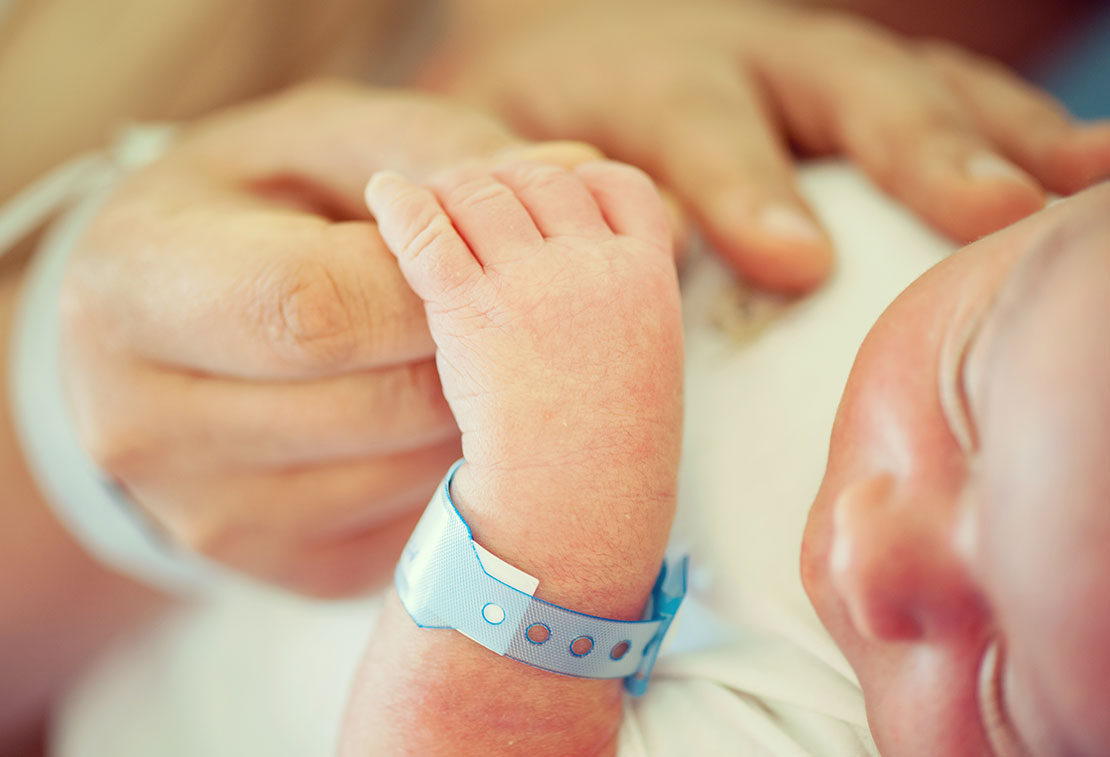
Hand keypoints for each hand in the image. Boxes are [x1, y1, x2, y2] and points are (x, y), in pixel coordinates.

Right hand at [60, 80, 599, 596]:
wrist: (168, 333)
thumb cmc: (254, 213)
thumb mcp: (320, 145)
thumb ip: (435, 150)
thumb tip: (573, 167)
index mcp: (136, 286)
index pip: (318, 310)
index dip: (433, 283)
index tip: (483, 255)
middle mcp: (146, 422)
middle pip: (378, 405)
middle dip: (474, 352)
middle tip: (505, 310)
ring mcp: (210, 515)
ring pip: (409, 477)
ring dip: (477, 415)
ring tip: (475, 358)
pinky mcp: (276, 568)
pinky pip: (413, 530)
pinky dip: (454, 472)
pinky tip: (445, 419)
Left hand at [365, 159, 682, 601]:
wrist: (576, 512)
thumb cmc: (608, 455)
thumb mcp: (642, 367)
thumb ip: (622, 303)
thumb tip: (585, 259)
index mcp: (649, 276)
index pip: (616, 185)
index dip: (572, 180)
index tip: (540, 197)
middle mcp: (597, 265)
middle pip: (540, 179)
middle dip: (502, 182)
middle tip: (468, 195)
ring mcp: (536, 284)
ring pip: (484, 194)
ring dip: (451, 192)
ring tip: (425, 202)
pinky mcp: (474, 311)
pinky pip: (430, 232)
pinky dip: (401, 205)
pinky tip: (383, 196)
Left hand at [434, 1, 1109, 291]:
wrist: (559, 41)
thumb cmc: (523, 119)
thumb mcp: (481, 141)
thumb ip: (504, 188)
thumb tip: (555, 259)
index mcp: (640, 78)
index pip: (695, 127)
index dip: (744, 188)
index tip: (795, 258)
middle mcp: (738, 56)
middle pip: (835, 86)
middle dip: (910, 149)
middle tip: (986, 214)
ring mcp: (804, 66)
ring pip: (907, 81)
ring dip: (991, 134)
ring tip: (1076, 183)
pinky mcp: (845, 86)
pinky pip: (936, 93)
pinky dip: (1002, 131)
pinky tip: (1072, 169)